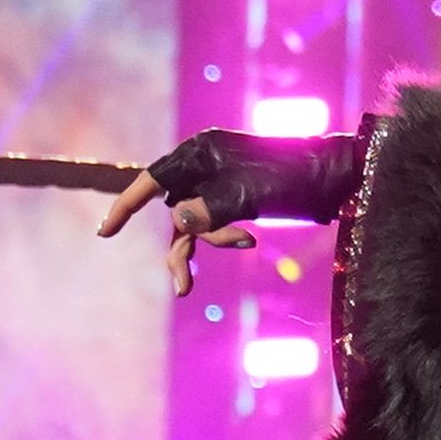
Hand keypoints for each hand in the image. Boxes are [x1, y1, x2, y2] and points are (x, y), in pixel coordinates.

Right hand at [100, 126, 363, 293]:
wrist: (335, 177)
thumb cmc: (291, 177)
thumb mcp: (247, 196)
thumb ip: (208, 210)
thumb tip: (177, 222)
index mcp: (200, 152)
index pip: (151, 180)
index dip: (125, 205)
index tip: (104, 233)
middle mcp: (204, 165)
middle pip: (173, 209)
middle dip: (182, 246)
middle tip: (184, 287)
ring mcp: (220, 183)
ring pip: (195, 223)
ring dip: (208, 244)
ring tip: (223, 261)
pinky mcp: (237, 199)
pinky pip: (216, 224)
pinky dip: (224, 237)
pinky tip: (247, 241)